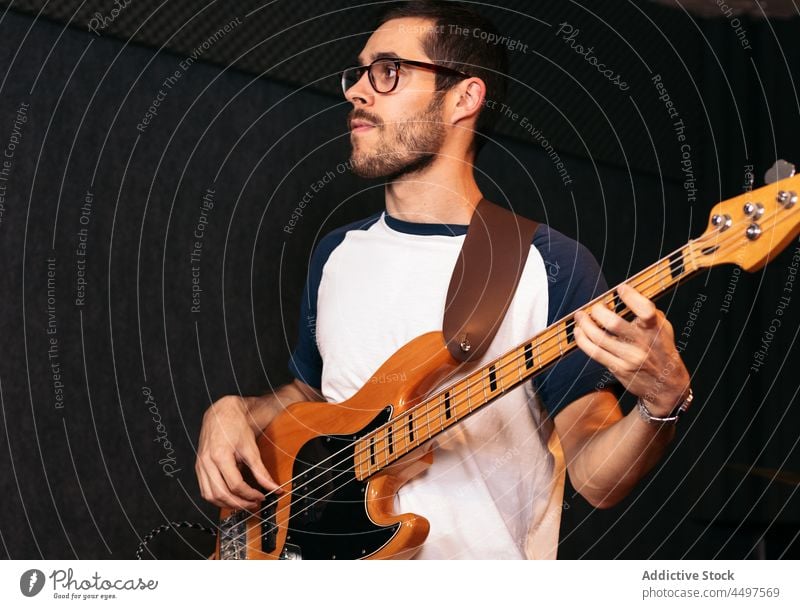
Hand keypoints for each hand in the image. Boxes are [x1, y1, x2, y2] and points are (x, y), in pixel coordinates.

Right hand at [195, 395, 281, 510]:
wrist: (222, 412)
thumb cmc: (235, 426)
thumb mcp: (251, 448)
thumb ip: (261, 471)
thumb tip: (274, 488)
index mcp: (220, 455)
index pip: (235, 485)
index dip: (250, 495)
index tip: (261, 497)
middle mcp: (206, 462)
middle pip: (221, 494)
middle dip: (239, 504)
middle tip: (254, 504)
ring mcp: (200, 465)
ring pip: (210, 496)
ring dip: (227, 504)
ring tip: (243, 503)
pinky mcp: (199, 467)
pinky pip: (205, 490)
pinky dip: (217, 498)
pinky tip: (230, 498)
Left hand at [573, 283, 690, 414]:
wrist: (666, 385)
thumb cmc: (661, 350)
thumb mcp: (663, 328)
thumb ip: (648, 313)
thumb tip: (625, 295)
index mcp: (655, 330)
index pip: (646, 311)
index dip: (632, 297)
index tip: (621, 289)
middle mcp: (643, 344)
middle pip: (614, 324)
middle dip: (599, 311)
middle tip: (596, 307)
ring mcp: (629, 357)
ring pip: (599, 338)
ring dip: (585, 324)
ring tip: (580, 316)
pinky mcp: (618, 368)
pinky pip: (594, 352)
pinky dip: (583, 340)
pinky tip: (579, 331)